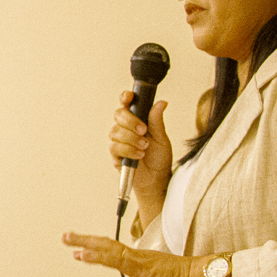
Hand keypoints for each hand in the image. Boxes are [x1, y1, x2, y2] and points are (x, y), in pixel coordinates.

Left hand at [63, 231, 204, 276]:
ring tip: (69, 240)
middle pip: (105, 245)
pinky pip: (115, 258)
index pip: (112, 252)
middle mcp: (135, 256)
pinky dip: (98, 255)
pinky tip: (84, 254)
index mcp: (138, 260)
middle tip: (66, 237)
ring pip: (106, 248)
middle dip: (84, 240)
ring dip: (86, 244)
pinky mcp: (140, 265)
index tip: (79, 250)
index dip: (95, 250)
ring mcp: (137, 258)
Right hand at [111, 91, 171, 217]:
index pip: (127, 104)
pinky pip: (115, 147)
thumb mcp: (162, 138)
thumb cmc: (159, 158)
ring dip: (131, 139)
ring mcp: (119, 141)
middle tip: (144, 130)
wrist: (156, 179)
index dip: (125, 98)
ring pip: (116, 131)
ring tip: (145, 147)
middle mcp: (125, 128)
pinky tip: (138, 155)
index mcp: (137, 120)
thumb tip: (161, 103)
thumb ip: (157, 121)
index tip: (129, 97)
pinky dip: (128, 150)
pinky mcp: (115, 154)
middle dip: (130, 121)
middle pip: (118, 114)